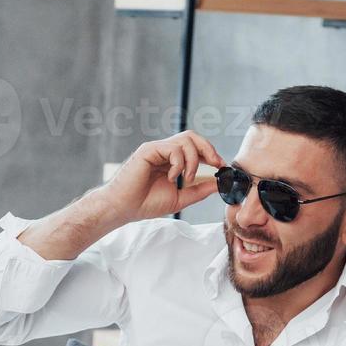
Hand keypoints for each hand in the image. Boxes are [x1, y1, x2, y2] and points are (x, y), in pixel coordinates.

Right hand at [96, 131, 223, 223]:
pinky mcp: (148, 150)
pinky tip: (172, 177)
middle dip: (208, 149)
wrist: (124, 208)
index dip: (211, 154)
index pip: (195, 147)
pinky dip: (179, 164)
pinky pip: (173, 148)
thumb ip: (200, 190)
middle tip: (216, 164)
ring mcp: (156, 149)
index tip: (222, 167)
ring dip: (193, 160)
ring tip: (187, 179)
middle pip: (192, 137)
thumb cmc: (147, 204)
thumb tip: (221, 183)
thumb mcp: (181, 198)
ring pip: (185, 140)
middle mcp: (164, 151)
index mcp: (171, 160)